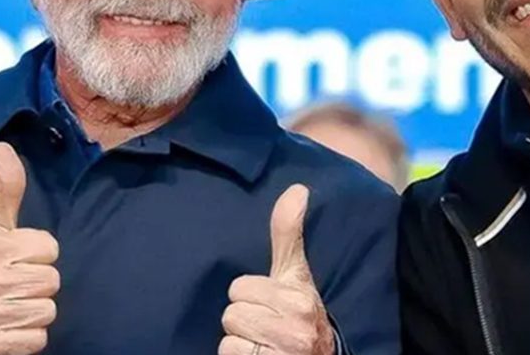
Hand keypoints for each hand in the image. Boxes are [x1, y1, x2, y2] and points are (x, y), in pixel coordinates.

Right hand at [0, 143, 60, 354]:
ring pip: (47, 310)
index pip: (50, 248)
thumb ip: (7, 188)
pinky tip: (9, 326)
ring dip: (34, 310)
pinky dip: (28, 337)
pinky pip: (38, 339)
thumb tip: (4, 148)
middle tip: (14, 282)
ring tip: (11, 303)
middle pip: (52, 280)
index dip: (39, 253)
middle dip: (38, 281)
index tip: (18, 257)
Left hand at [219, 184, 334, 354]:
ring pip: (229, 339)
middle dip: (245, 320)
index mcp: (299, 297)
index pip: (239, 288)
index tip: (269, 303)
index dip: (250, 295)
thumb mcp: (296, 273)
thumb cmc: (300, 312)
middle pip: (232, 313)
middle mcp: (295, 328)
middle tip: (266, 325)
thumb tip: (297, 189)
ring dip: (241, 343)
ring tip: (263, 343)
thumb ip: (288, 233)